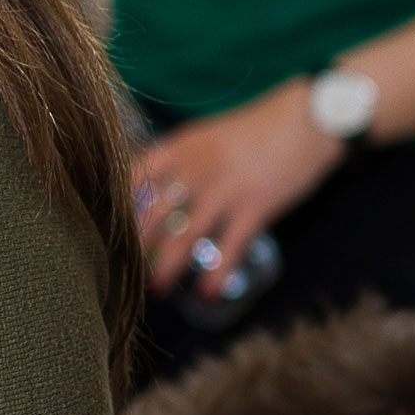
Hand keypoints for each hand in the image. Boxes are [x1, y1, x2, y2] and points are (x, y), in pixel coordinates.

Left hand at [128, 89, 342, 295]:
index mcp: (182, 146)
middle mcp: (196, 168)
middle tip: (122, 269)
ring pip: (185, 236)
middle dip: (135, 246)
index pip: (134, 178)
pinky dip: (216, 275)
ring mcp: (225, 189)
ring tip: (155, 290)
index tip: (105, 229)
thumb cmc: (259, 128)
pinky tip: (207, 294)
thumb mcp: (209, 135)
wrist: (309, 119)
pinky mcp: (255, 208)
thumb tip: (153, 190)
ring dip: (167, 266)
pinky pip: (229, 248)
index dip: (118, 206)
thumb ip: (182, 160)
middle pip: (153, 213)